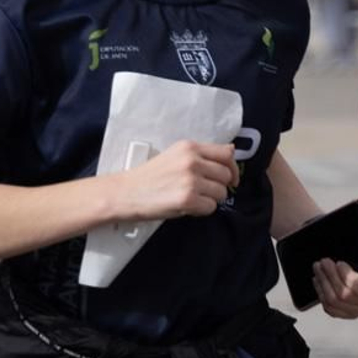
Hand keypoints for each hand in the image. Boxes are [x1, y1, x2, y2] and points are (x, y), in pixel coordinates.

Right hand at [114, 140, 240, 220]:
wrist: (126, 192)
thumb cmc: (149, 176)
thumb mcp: (175, 155)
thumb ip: (201, 154)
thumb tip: (231, 151)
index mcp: (189, 147)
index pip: (226, 153)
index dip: (231, 168)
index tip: (229, 178)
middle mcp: (192, 161)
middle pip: (226, 175)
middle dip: (219, 187)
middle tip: (203, 192)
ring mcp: (191, 180)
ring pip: (221, 193)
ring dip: (210, 199)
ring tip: (192, 199)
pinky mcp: (188, 199)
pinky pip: (210, 207)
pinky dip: (202, 210)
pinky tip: (187, 207)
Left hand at [314, 261, 357, 319]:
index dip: (347, 276)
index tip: (340, 263)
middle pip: (344, 295)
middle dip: (331, 276)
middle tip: (324, 262)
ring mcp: (355, 312)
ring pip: (333, 301)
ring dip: (323, 282)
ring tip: (318, 268)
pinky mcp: (344, 314)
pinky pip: (328, 307)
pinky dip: (321, 292)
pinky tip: (318, 280)